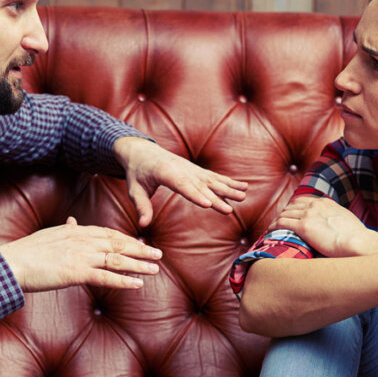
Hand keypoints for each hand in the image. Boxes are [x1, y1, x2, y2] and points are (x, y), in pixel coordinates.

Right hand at [0, 217, 161, 291]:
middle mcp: (82, 240)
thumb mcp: (49, 235)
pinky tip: (137, 285)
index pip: (108, 233)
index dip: (126, 239)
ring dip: (138, 264)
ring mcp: (80, 256)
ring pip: (117, 259)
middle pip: (118, 244)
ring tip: (155, 269)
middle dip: (140, 249)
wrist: (11, 263)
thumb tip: (73, 222)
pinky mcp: (76, 273)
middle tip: (158, 254)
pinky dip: (123, 281)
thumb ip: (65, 230)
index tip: (140, 243)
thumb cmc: (26, 252)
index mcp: (76, 230)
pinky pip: (105, 277)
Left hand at [114, 137, 247, 226]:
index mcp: (165, 172)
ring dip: (228, 188)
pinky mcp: (197, 170)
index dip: (195, 195)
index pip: (182, 185)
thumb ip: (141, 206)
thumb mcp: (134, 189)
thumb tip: (143, 225)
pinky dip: (229, 181)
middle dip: (216, 198)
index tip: (207, 204)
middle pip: (201, 185)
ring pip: (212, 180)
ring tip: (243, 196)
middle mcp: (182, 168)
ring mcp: (192, 168)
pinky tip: (243, 187)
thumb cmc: (137, 172)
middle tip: (229, 210)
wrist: (142, 151)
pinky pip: (214, 176)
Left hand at [271, 196, 371, 256]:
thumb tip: (333, 226)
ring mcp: (308, 214)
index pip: (303, 200)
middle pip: (291, 206)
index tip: (290, 215)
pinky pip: (282, 223)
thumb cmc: (356, 237)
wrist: (358, 242)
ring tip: (271, 229)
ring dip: (276, 221)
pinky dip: (273, 227)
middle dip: (283, 214)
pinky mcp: (303, 226)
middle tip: (278, 223)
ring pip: (284, 214)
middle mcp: (315, 205)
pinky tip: (269, 232)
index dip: (294, 208)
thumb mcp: (346, 220)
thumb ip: (335, 219)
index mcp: (325, 202)